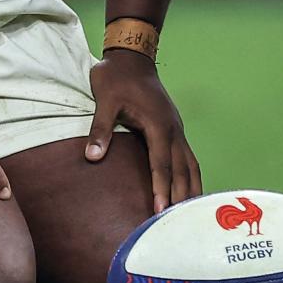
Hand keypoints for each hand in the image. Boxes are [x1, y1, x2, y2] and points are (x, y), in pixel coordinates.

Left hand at [86, 50, 198, 210]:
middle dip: (181, 198)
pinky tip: (189, 192)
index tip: (160, 211)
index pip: (161, 164)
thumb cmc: (116, 77)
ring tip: (190, 218)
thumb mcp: (105, 99)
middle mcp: (173, 129)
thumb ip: (100, 128)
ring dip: (191, 190)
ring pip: (190, 165)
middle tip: (177, 226)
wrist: (133, 56)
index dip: (161, 189)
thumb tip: (91, 157)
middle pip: (182, 170)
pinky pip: (188, 159)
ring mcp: (177, 129)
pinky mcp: (175, 129)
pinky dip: (191, 178)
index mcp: (157, 124)